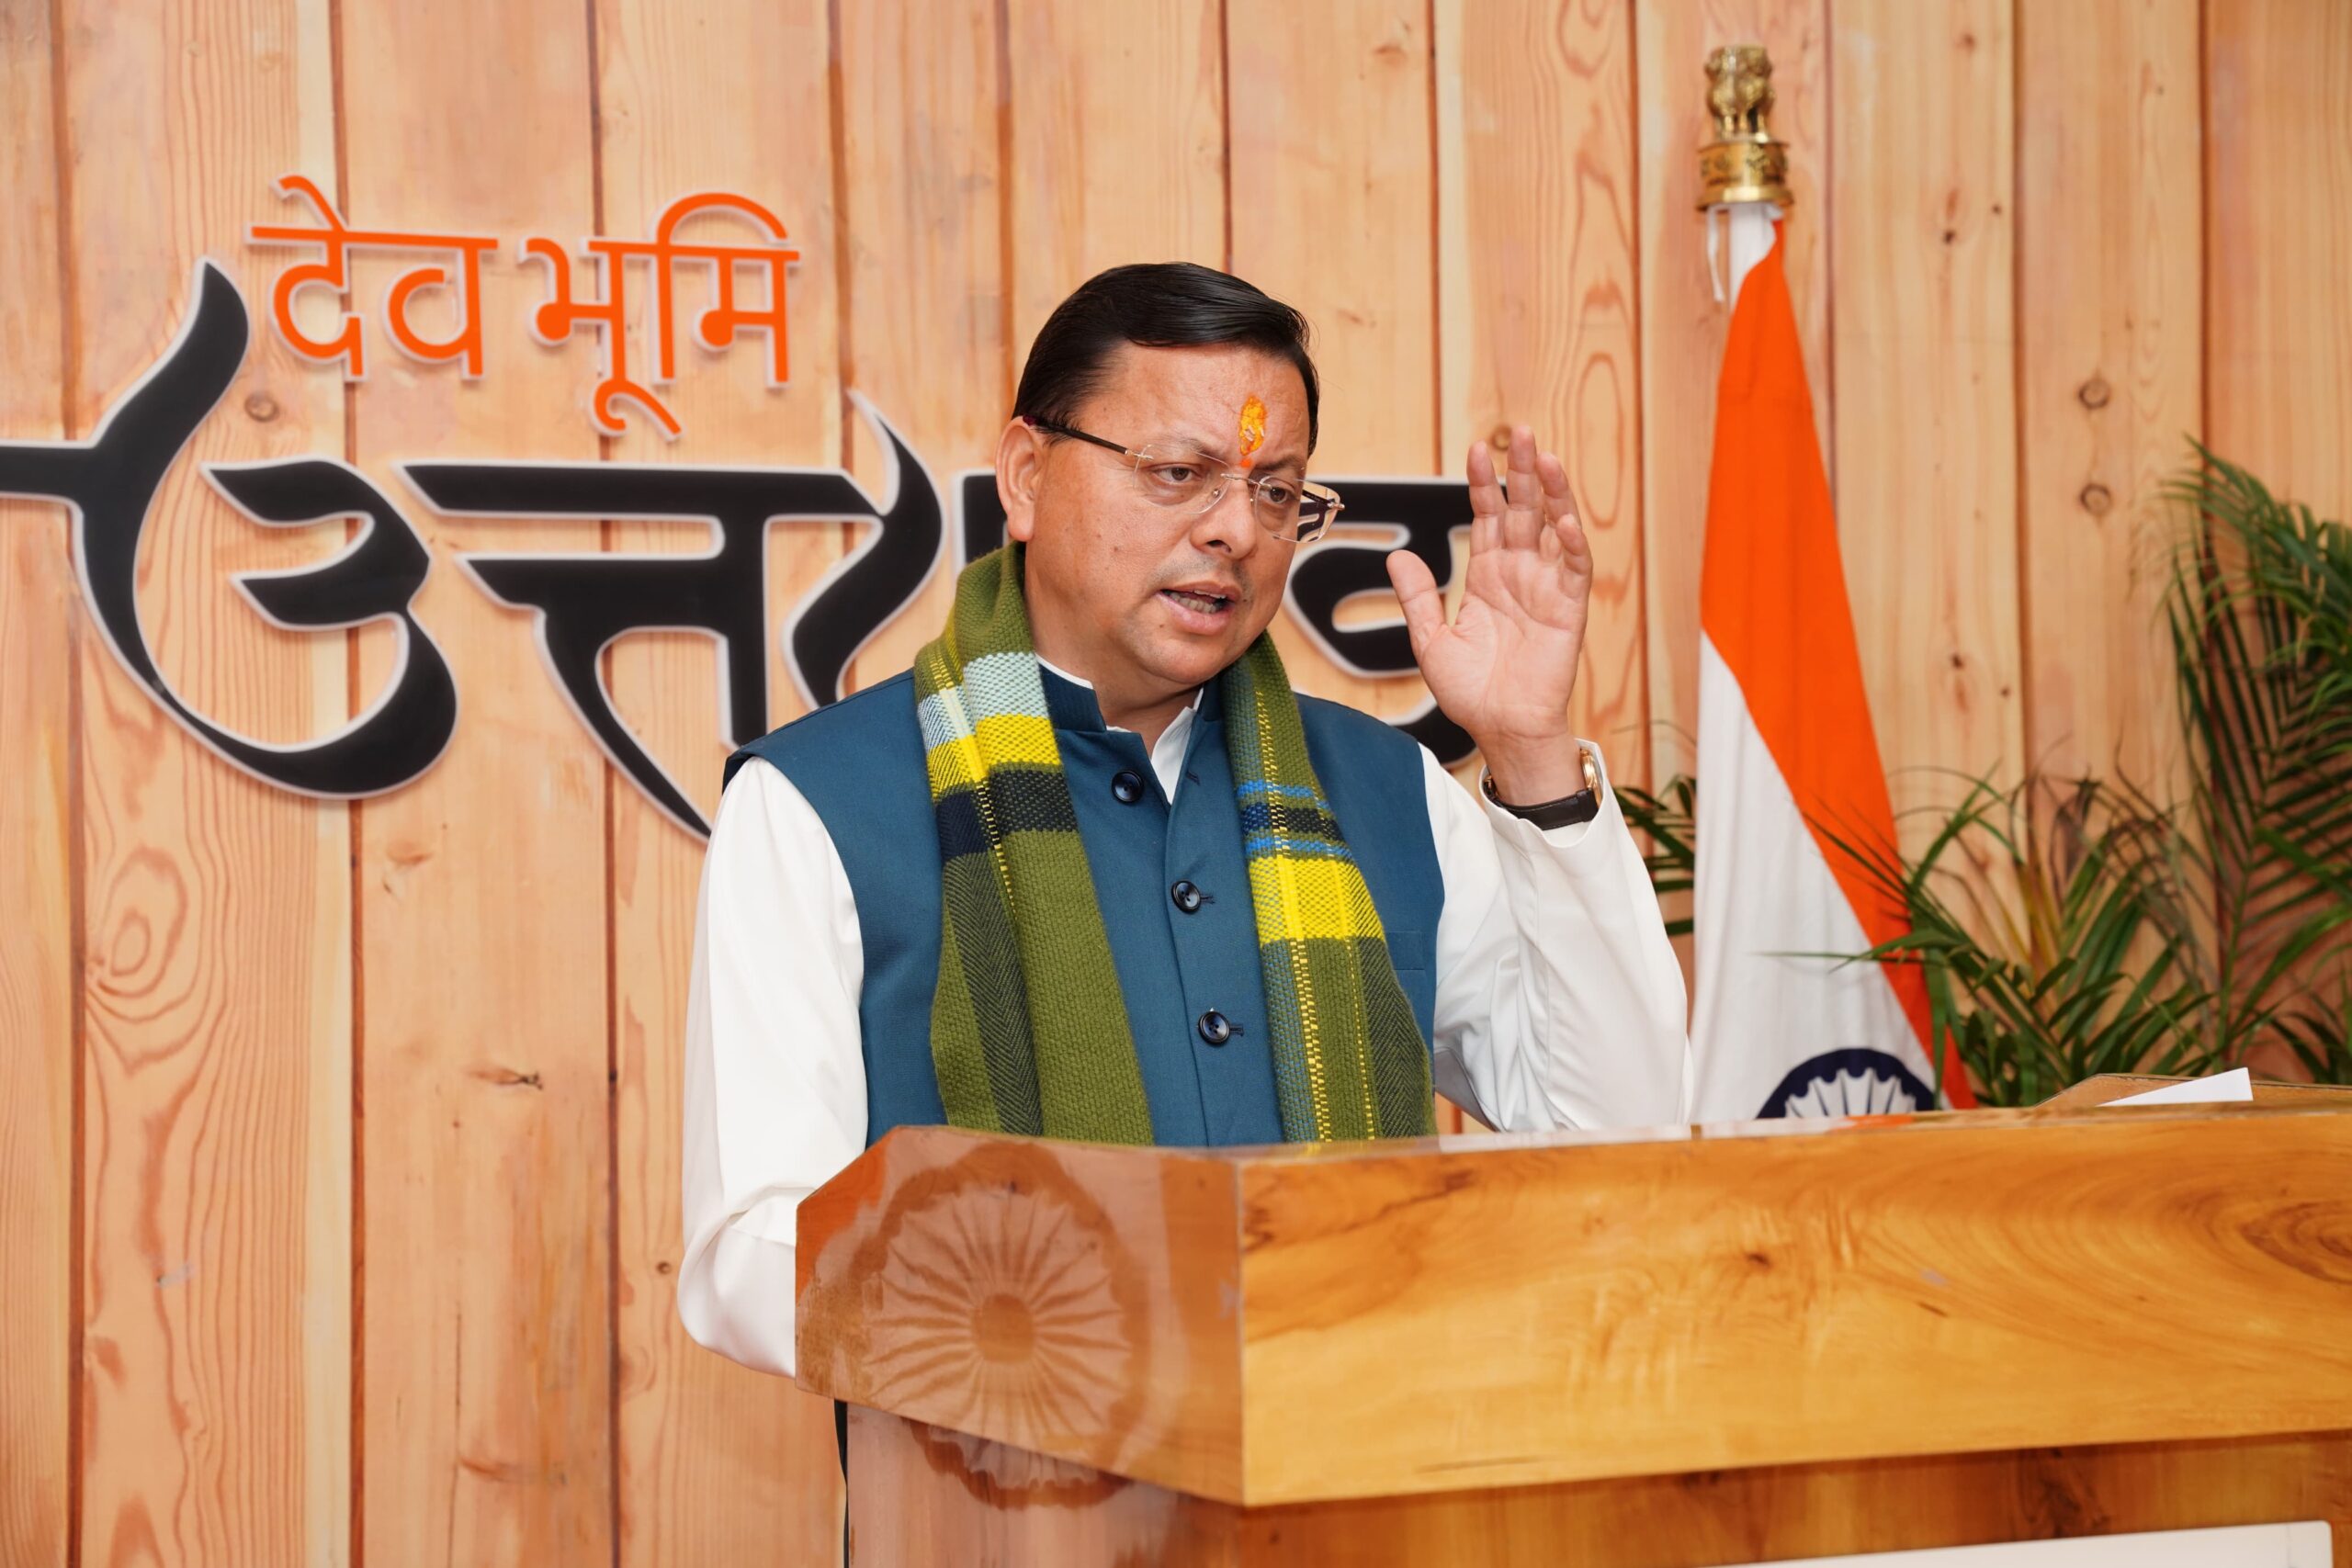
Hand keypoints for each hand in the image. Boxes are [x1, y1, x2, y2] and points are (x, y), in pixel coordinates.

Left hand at [1386, 426, 1592, 803]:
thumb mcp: (1432, 640)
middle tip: (1520, 432)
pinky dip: (1573, 543)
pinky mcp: (1569, 610)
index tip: (1477, 449)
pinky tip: (1566, 519)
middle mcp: (1520, 574)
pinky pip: (1574, 570)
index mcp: (1488, 577)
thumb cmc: (1470, 692)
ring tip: (1545, 458)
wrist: (1500, 729)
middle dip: (1521, 472)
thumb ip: (1418, 597)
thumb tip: (1398, 556)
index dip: (1483, 484)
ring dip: (1553, 494)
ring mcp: (1547, 588)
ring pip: (1555, 529)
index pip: (1488, 518)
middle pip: (1524, 511)